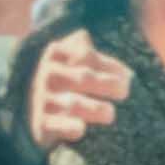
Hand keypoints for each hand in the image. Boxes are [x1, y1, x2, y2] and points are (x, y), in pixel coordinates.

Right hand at [23, 31, 132, 149]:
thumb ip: (81, 47)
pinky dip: (72, 128)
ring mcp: (44, 100)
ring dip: (97, 109)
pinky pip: (60, 125)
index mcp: (57, 54)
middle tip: (123, 92)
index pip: (87, 55)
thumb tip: (84, 36)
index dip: (111, 67)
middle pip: (85, 78)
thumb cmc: (66, 82)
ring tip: (109, 113)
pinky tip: (82, 128)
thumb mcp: (71, 59)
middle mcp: (49, 75)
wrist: (36, 113)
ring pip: (75, 104)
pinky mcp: (42, 124)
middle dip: (108, 85)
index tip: (127, 77)